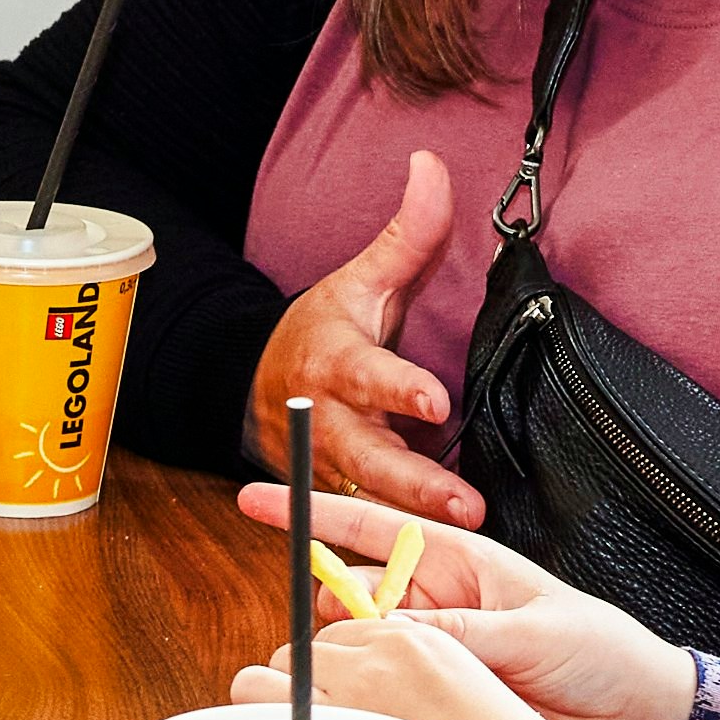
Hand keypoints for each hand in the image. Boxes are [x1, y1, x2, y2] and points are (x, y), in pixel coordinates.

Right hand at [241, 479, 702, 719]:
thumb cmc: (602, 654)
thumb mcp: (535, 627)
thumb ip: (462, 628)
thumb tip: (394, 631)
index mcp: (462, 564)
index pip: (374, 529)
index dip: (314, 513)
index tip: (255, 499)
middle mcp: (438, 607)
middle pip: (352, 593)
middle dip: (323, 602)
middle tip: (323, 626)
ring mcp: (435, 657)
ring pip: (360, 649)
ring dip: (343, 657)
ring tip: (348, 674)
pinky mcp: (439, 704)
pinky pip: (385, 697)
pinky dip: (365, 700)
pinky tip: (363, 710)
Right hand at [246, 147, 482, 532]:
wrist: (256, 388)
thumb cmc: (322, 331)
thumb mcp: (361, 280)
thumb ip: (407, 232)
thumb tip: (432, 165)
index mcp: (334, 362)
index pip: (366, 376)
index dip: (397, 389)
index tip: (434, 403)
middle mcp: (327, 421)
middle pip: (368, 457)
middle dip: (414, 483)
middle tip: (463, 504)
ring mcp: (329, 466)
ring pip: (367, 500)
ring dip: (412, 522)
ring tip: (462, 533)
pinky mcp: (337, 496)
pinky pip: (366, 523)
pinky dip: (398, 543)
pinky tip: (439, 554)